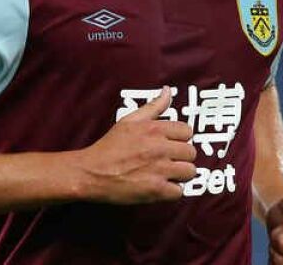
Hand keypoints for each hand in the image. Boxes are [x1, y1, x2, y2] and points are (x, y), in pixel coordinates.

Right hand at [74, 86, 196, 204]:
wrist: (91, 172)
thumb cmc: (109, 146)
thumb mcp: (129, 120)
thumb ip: (153, 106)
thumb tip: (167, 91)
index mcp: (154, 129)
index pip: (187, 131)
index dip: (180, 138)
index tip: (171, 144)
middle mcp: (159, 148)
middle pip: (191, 152)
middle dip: (181, 157)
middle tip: (168, 160)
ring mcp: (159, 170)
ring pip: (190, 172)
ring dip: (180, 175)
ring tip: (167, 174)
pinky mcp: (155, 190)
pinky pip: (179, 191)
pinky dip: (172, 191)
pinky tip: (161, 187)